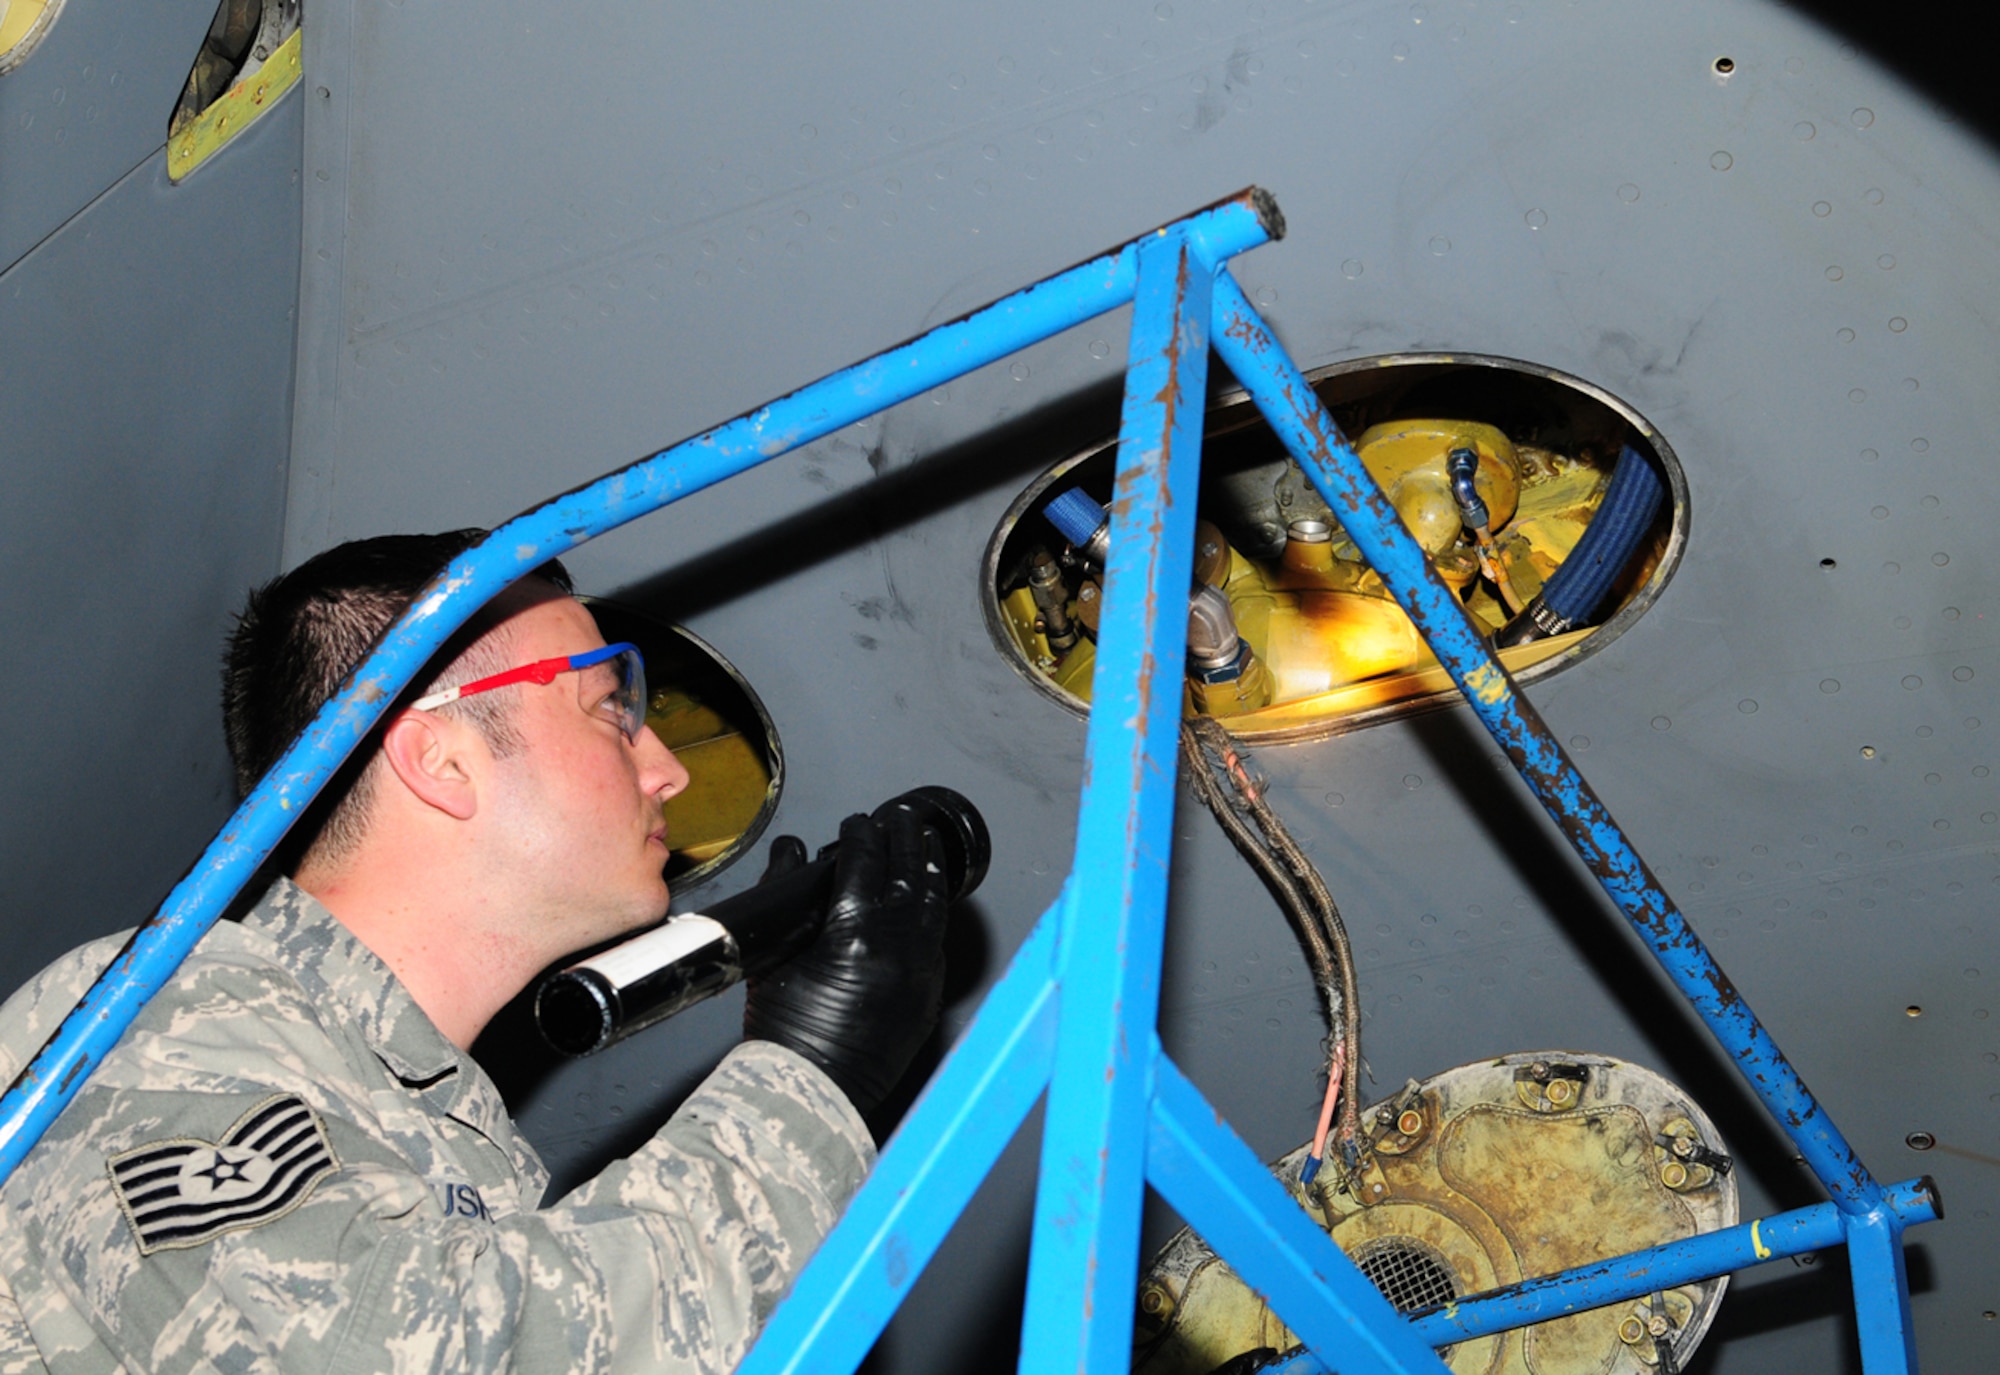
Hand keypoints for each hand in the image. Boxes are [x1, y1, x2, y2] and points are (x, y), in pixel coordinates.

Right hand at [743, 809, 949, 1114]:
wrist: (813, 1090)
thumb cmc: (787, 1034)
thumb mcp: (772, 958)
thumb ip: (783, 897)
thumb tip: (790, 853)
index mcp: (854, 935)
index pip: (864, 863)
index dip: (861, 835)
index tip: (858, 823)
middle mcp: (897, 948)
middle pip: (908, 873)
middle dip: (903, 839)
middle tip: (898, 818)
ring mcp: (919, 972)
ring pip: (932, 904)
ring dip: (926, 869)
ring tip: (922, 845)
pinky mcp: (928, 994)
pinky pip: (937, 939)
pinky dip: (932, 910)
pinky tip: (927, 898)